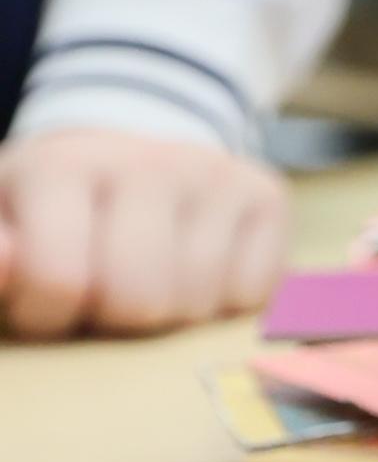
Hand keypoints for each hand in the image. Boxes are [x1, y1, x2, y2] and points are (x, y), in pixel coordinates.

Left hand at [0, 129, 286, 337]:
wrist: (130, 143)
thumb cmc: (53, 206)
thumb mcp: (2, 222)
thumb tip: (6, 264)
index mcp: (62, 165)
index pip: (60, 281)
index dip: (47, 313)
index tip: (46, 293)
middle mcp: (149, 159)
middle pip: (139, 301)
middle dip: (115, 318)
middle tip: (103, 293)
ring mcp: (217, 174)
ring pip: (198, 305)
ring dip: (171, 313)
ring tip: (150, 279)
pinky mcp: (268, 194)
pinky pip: (254, 295)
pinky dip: (224, 302)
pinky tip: (199, 271)